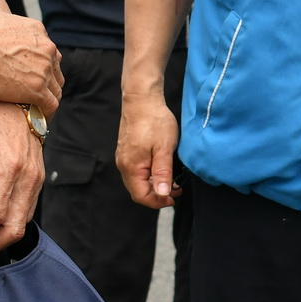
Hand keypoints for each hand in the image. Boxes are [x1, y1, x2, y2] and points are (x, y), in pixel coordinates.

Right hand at [0, 13, 61, 112]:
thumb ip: (5, 28)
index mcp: (36, 31)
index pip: (47, 51)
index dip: (41, 66)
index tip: (32, 76)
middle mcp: (46, 48)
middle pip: (55, 70)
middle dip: (47, 82)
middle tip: (36, 95)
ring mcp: (43, 69)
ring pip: (56, 89)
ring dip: (47, 99)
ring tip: (37, 110)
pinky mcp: (37, 89)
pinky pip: (51, 105)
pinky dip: (46, 113)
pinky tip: (37, 119)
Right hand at [116, 87, 180, 209]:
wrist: (142, 100)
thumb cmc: (155, 121)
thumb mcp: (165, 148)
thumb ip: (163, 173)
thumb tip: (163, 194)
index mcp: (131, 167)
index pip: (141, 196)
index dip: (158, 201)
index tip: (174, 198)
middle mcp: (123, 165)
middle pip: (137, 191)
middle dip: (157, 195)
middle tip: (177, 191)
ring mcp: (123, 158)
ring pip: (136, 182)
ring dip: (153, 186)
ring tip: (172, 182)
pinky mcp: (126, 152)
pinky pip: (135, 172)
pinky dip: (148, 176)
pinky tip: (161, 170)